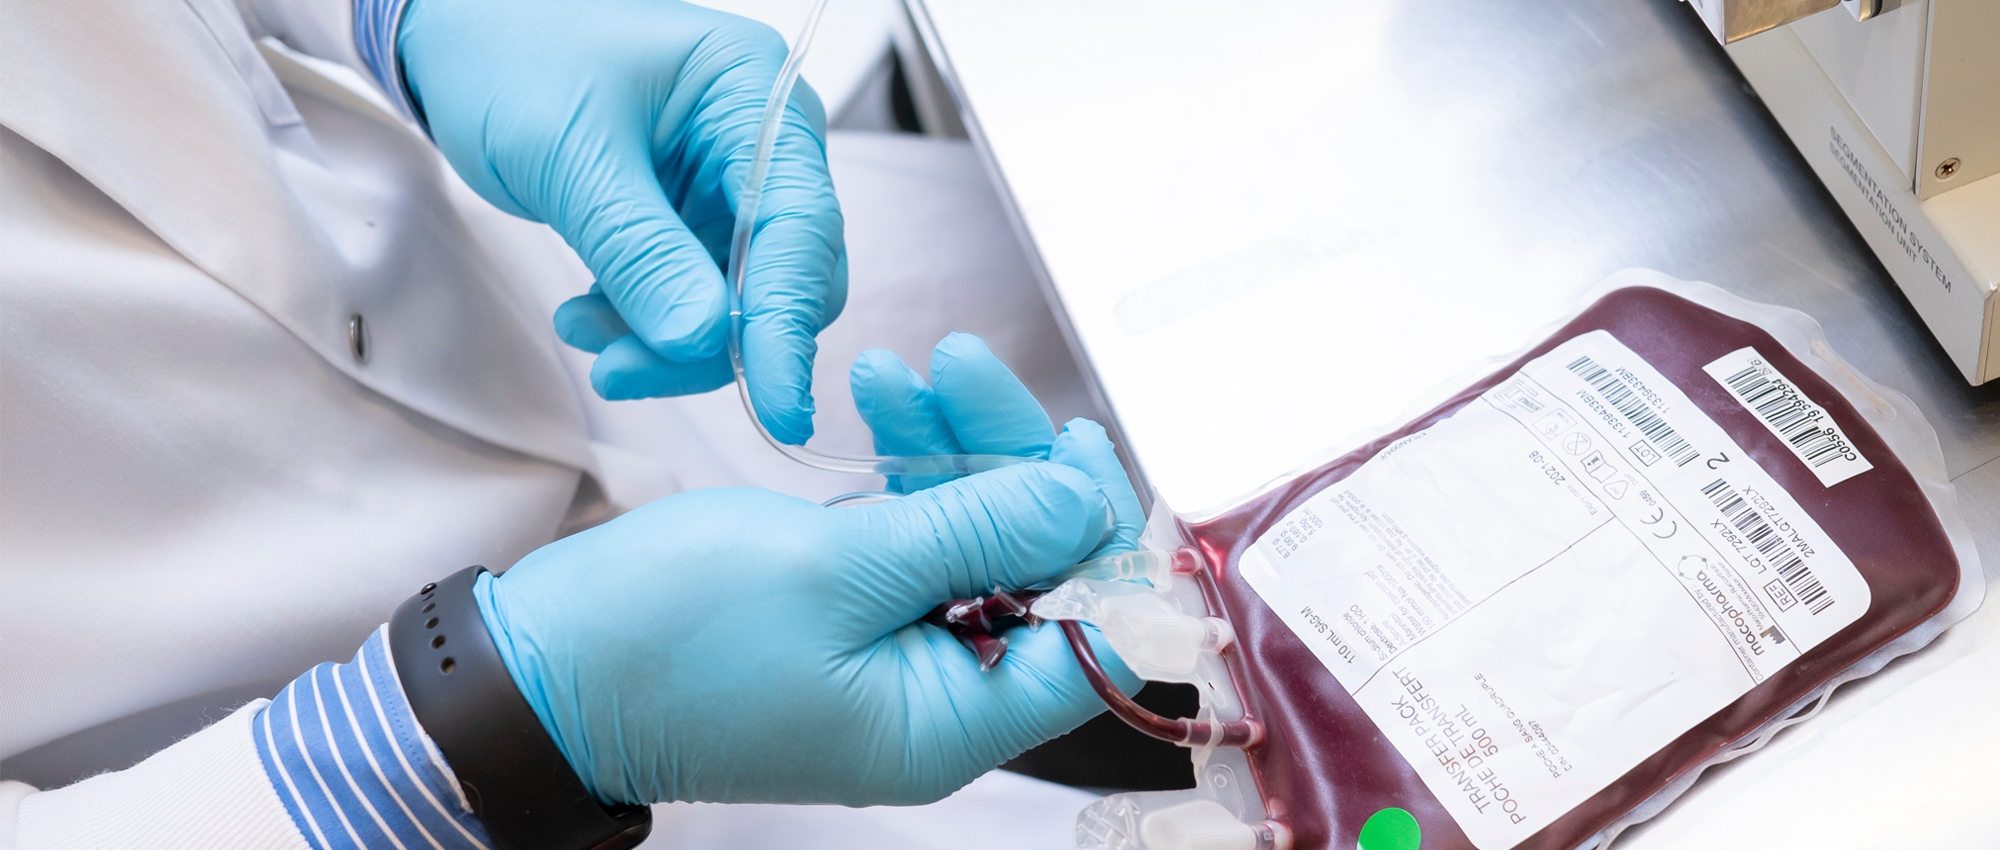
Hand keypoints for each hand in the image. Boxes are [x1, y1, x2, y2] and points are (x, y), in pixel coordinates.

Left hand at [399, 0, 843, 443]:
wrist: (458, 38)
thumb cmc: (510, 55)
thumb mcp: (570, 156)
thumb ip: (641, 250)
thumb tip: (703, 337)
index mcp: (754, 93)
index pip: (800, 226)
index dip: (787, 323)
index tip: (777, 402)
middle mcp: (763, 139)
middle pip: (786, 275)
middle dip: (714, 340)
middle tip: (627, 371)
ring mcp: (732, 181)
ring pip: (741, 301)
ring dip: (668, 340)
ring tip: (583, 330)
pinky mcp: (695, 218)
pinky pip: (698, 298)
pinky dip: (647, 325)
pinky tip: (588, 315)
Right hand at [474, 335, 1142, 804]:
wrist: (540, 668)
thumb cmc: (668, 639)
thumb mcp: (839, 566)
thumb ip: (976, 530)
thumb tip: (1085, 502)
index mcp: (954, 719)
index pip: (1091, 633)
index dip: (1096, 532)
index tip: (1073, 440)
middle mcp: (937, 698)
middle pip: (1033, 568)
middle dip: (1008, 461)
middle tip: (963, 366)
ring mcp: (891, 656)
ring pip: (971, 539)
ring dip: (949, 450)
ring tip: (899, 373)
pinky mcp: (849, 619)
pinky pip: (913, 541)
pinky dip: (905, 474)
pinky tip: (880, 407)